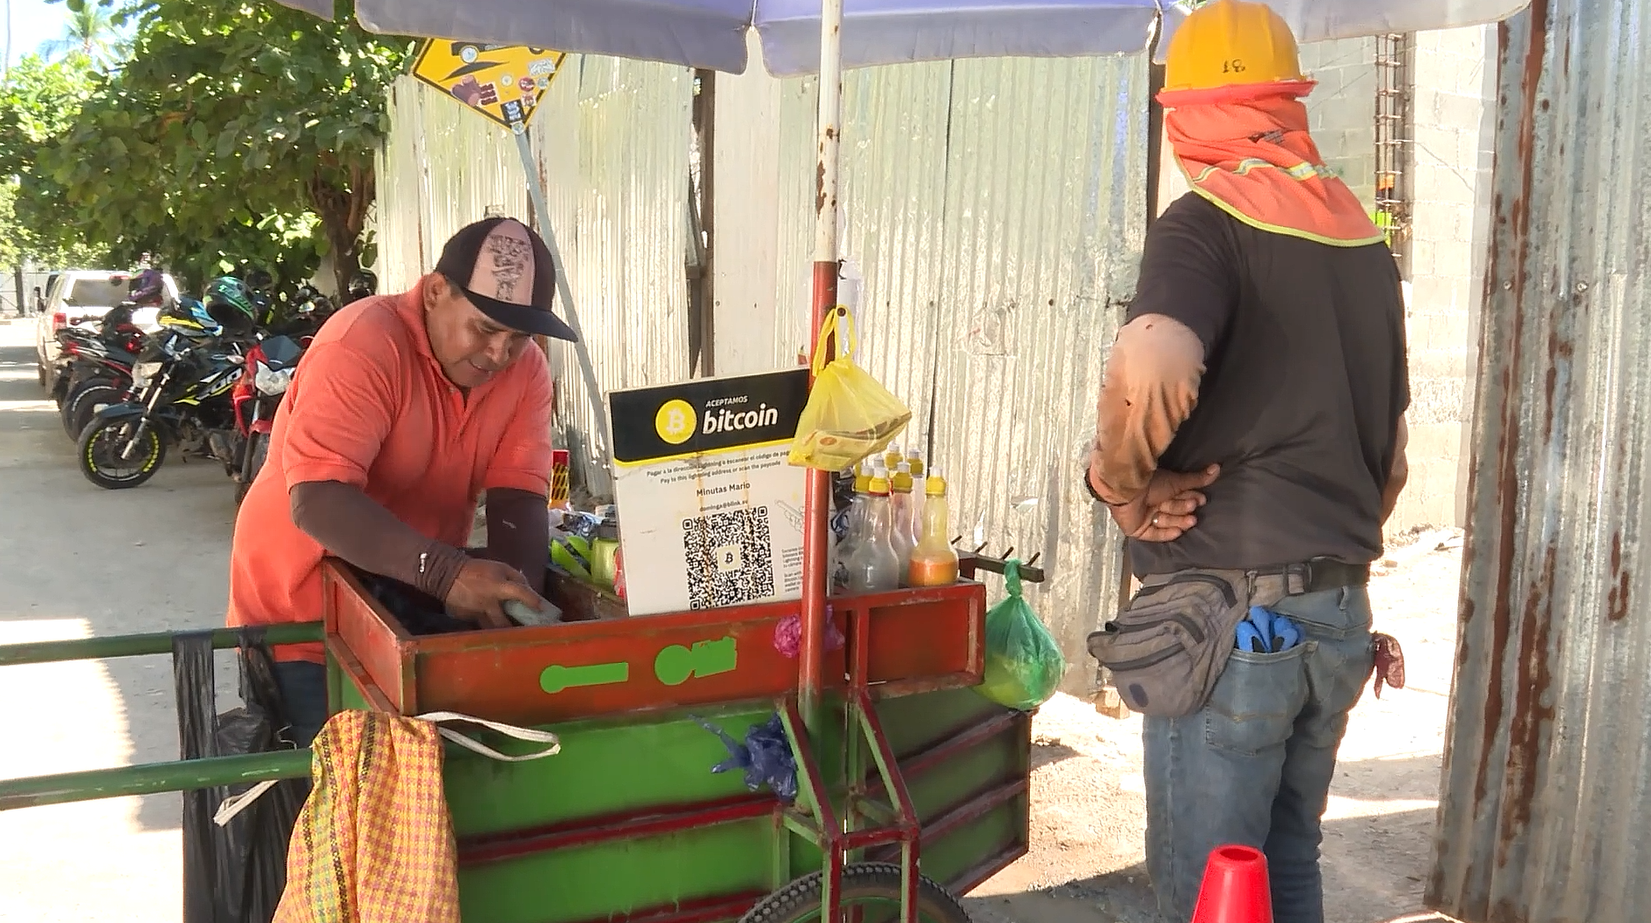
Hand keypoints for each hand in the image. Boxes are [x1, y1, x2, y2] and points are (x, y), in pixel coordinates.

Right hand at [444, 558, 546, 628]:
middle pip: (503, 623)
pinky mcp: (466, 618)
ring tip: (511, 636)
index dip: (531, 599)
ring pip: (491, 629)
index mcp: (497, 586)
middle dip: (514, 630)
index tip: (541, 608)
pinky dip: (487, 626)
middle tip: (526, 634)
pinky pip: (480, 625)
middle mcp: (488, 603)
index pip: (518, 592)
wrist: (447, 575)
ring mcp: (476, 613)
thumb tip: (528, 589)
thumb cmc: (477, 570)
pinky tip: (493, 628)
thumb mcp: (499, 567)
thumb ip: (516, 577)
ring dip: (501, 633)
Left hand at [1094, 464, 1220, 541]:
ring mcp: (1146, 517)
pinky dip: (1166, 533)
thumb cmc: (1150, 483)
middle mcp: (1154, 503)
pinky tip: (1178, 532)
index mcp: (1162, 490)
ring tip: (1189, 519)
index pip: (1180, 498)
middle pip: (1174, 510)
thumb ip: (1197, 479)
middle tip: (1192, 507)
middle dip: (1184, 509)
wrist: (1126, 490)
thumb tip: (1217, 468)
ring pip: (1167, 522)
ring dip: (1177, 520)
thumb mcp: (1177, 482)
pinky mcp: (1138, 529)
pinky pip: (1155, 535)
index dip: (1191, 499)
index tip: (1201, 500)